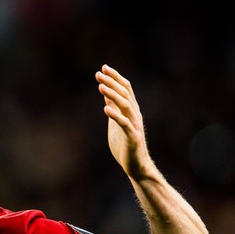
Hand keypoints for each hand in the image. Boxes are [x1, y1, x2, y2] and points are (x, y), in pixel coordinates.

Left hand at [95, 64, 151, 178]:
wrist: (135, 165)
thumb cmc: (125, 144)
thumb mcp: (116, 123)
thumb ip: (114, 108)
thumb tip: (106, 94)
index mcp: (131, 110)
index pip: (125, 88)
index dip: (115, 77)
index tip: (103, 68)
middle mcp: (135, 114)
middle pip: (125, 93)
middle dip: (112, 82)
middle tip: (99, 73)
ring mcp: (134, 125)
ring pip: (125, 105)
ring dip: (113, 95)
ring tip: (100, 87)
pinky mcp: (132, 137)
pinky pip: (124, 124)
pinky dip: (115, 115)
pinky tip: (105, 109)